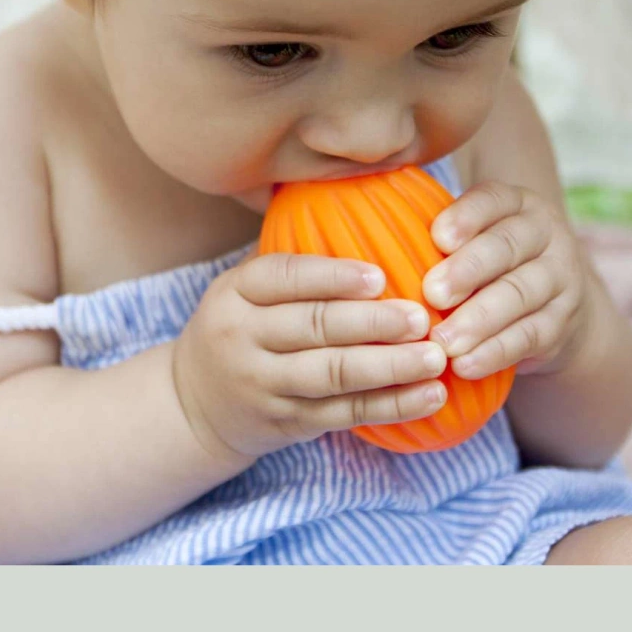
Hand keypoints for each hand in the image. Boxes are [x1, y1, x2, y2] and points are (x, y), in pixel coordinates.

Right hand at [172, 253, 448, 461]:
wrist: (196, 405)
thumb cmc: (240, 328)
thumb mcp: (242, 289)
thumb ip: (290, 261)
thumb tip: (364, 208)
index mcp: (235, 293)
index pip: (282, 278)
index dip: (331, 276)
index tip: (378, 276)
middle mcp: (243, 338)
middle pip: (313, 327)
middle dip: (372, 323)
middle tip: (421, 317)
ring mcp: (264, 385)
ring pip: (333, 375)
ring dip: (390, 367)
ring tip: (435, 357)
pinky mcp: (287, 423)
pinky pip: (345, 414)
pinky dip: (391, 405)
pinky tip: (429, 395)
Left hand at [421, 181, 589, 380]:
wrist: (553, 303)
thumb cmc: (486, 263)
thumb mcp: (472, 238)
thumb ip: (436, 236)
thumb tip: (369, 240)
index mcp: (515, 204)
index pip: (493, 200)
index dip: (466, 216)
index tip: (437, 237)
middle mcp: (544, 234)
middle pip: (506, 247)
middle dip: (468, 270)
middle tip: (432, 294)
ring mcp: (560, 279)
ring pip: (519, 295)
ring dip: (478, 320)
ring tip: (442, 341)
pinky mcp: (562, 323)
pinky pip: (529, 336)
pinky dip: (495, 352)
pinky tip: (464, 365)